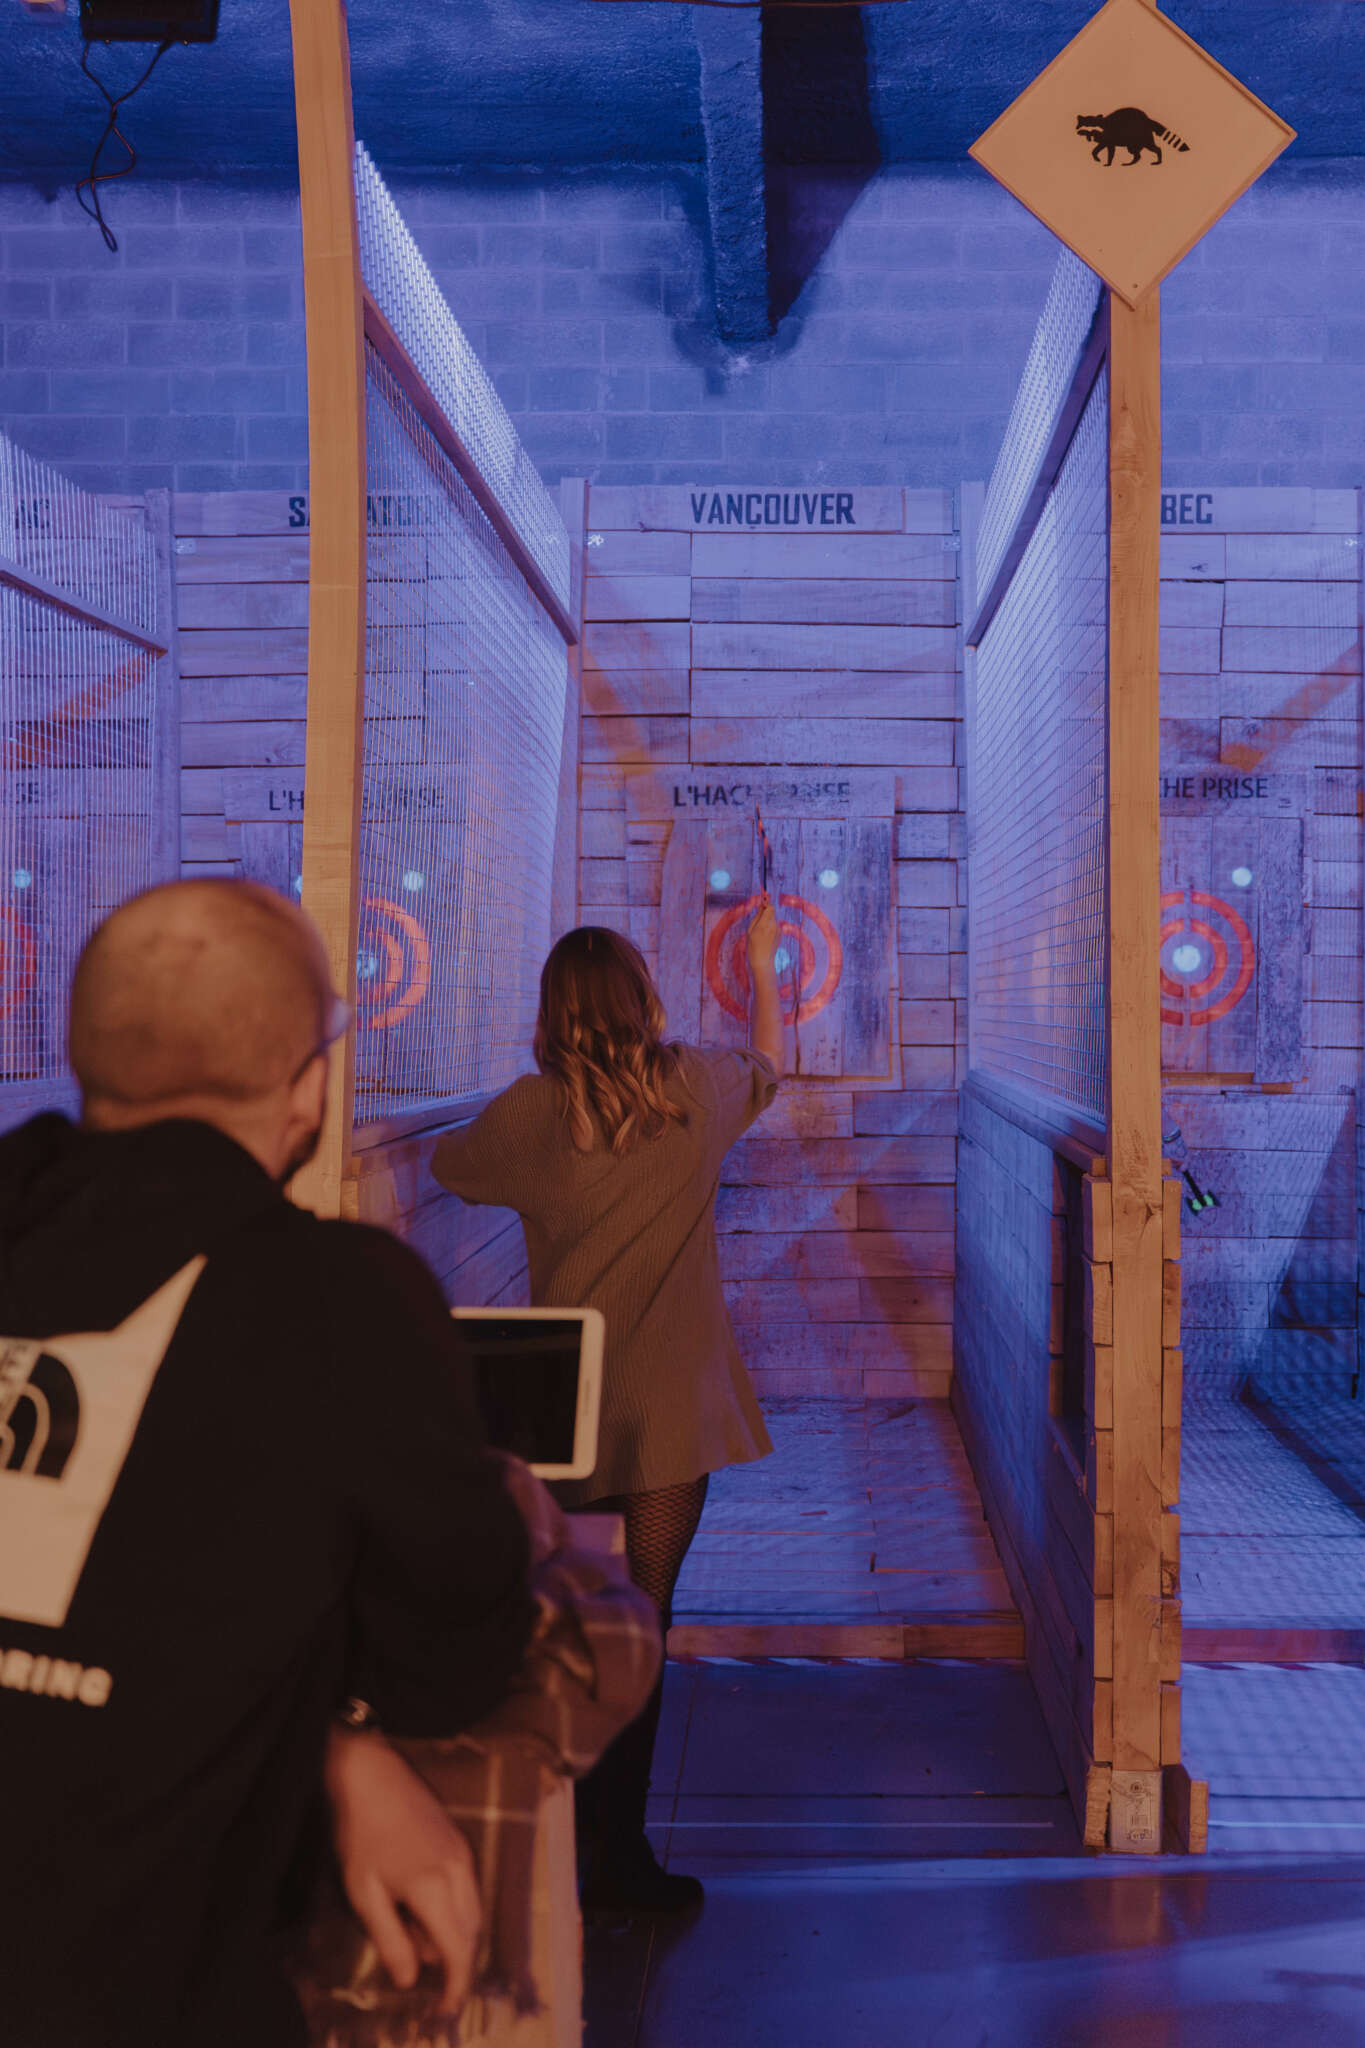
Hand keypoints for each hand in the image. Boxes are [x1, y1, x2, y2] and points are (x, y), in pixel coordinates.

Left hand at [324, 1727, 479, 2015]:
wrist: (371, 1770)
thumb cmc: (361, 1831)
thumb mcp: (364, 1891)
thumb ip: (390, 1938)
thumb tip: (410, 1979)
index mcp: (435, 1889)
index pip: (458, 1951)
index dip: (455, 1987)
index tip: (444, 2012)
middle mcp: (460, 1873)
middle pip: (471, 1934)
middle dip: (455, 1965)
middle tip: (428, 1987)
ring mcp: (462, 1854)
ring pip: (473, 1911)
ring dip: (454, 1939)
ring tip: (418, 1947)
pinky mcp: (458, 1841)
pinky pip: (468, 1890)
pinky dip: (454, 1913)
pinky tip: (423, 1912)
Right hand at [746, 895, 779, 975]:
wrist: (763, 961)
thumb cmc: (753, 946)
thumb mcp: (750, 931)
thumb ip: (757, 917)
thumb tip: (761, 905)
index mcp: (764, 925)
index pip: (770, 908)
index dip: (767, 902)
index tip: (764, 897)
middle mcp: (773, 926)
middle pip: (772, 911)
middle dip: (766, 911)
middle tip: (758, 918)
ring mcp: (778, 930)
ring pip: (773, 918)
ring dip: (767, 920)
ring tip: (760, 931)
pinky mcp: (780, 933)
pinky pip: (775, 925)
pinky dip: (770, 926)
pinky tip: (765, 936)